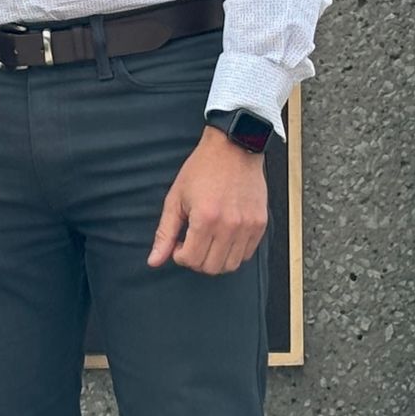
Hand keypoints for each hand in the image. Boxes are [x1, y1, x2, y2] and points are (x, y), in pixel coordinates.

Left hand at [148, 129, 267, 275]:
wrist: (233, 148)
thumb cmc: (202, 169)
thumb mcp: (176, 198)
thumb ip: (165, 233)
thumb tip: (154, 261)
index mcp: (205, 218)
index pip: (190, 260)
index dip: (179, 255)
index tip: (179, 242)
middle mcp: (229, 225)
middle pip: (211, 267)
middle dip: (196, 260)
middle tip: (192, 241)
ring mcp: (248, 226)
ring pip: (230, 265)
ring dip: (215, 259)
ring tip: (208, 240)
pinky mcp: (260, 224)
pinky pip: (247, 254)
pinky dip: (233, 252)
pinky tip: (224, 235)